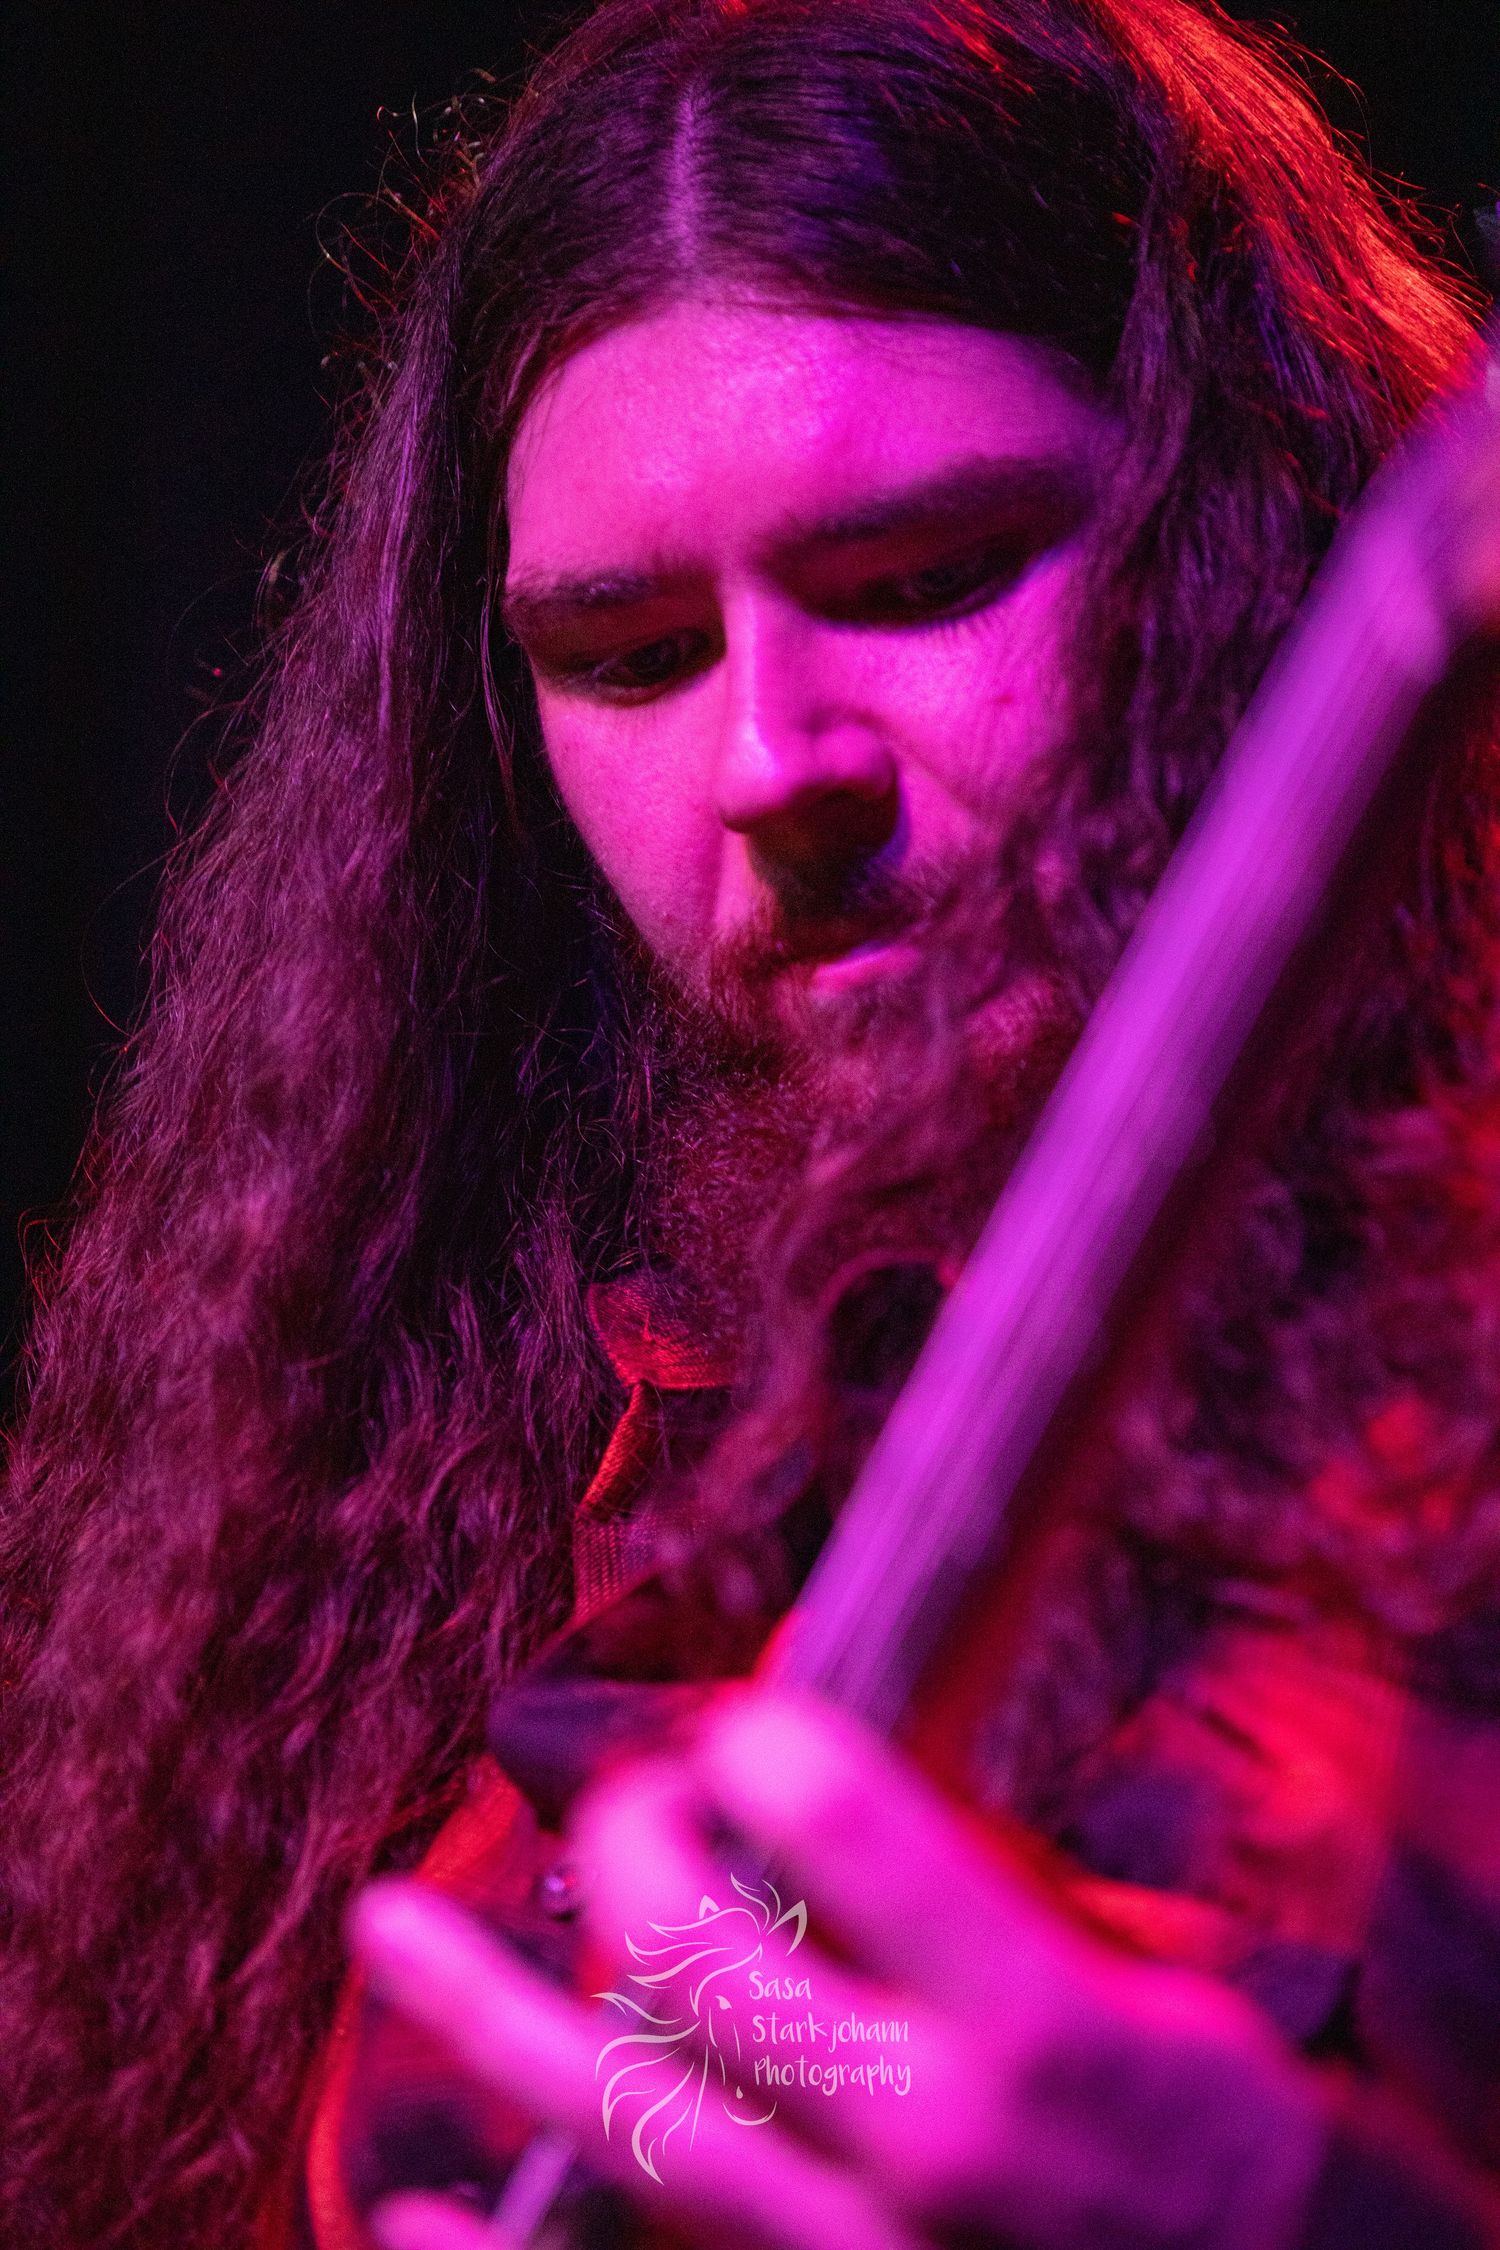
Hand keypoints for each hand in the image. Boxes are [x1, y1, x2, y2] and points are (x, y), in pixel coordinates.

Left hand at [352, 1690, 1323, 2249]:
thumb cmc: (1204, 2122)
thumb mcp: (1130, 1960)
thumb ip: (969, 1867)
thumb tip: (805, 1742)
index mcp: (1029, 2016)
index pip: (844, 1830)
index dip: (765, 1743)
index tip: (748, 1725)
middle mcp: (927, 2140)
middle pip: (704, 1967)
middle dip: (642, 1845)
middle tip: (644, 1806)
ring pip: (627, 2120)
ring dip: (487, 2013)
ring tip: (386, 1925)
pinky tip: (403, 2211)